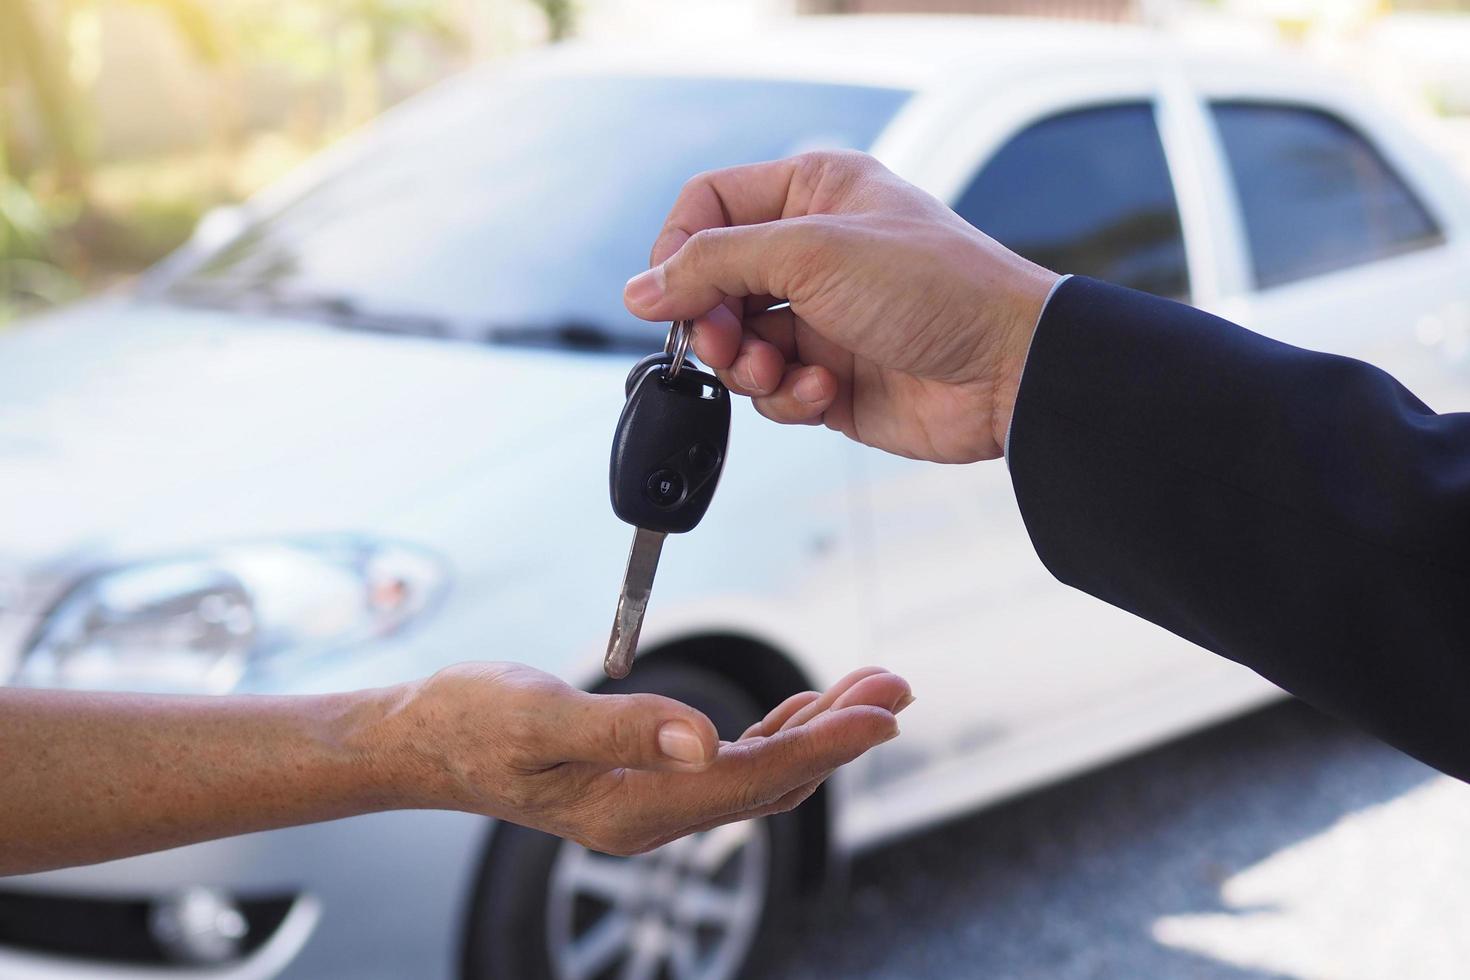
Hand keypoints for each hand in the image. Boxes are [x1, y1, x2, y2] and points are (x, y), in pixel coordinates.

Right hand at [381, 663, 910, 854]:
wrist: (424, 740)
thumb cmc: (470, 723)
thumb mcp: (537, 716)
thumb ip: (622, 727)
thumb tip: (702, 738)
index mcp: (634, 807)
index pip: (755, 778)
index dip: (825, 745)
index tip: (882, 713)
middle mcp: (652, 816)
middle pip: (772, 780)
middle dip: (840, 734)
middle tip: (896, 688)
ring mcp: (649, 803)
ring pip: (757, 772)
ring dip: (814, 731)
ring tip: (865, 689)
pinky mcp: (643, 781)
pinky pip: (729, 764)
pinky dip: (773, 734)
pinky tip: (796, 710)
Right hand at [623, 151, 1060, 462]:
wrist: (1007, 370)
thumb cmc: (937, 288)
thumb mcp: (813, 252)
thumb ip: (715, 265)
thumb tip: (640, 288)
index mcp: (812, 193)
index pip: (709, 206)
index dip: (679, 249)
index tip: (669, 294)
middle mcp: (812, 251)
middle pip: (713, 283)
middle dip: (711, 321)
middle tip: (724, 343)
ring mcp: (821, 316)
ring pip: (736, 345)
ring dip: (748, 366)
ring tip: (781, 370)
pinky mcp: (831, 376)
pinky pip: (773, 390)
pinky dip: (789, 396)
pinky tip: (828, 388)